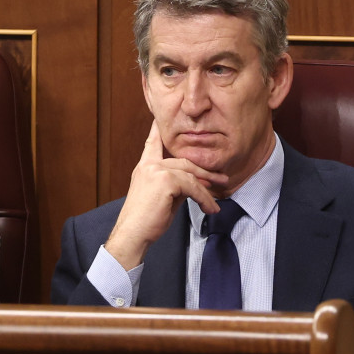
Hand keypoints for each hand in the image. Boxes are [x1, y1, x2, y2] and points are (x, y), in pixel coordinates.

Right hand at [105, 121, 226, 269]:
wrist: (133, 234)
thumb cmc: (145, 221)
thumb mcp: (161, 198)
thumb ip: (174, 186)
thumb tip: (193, 186)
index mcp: (144, 167)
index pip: (152, 144)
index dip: (157, 131)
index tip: (158, 120)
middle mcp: (149, 165)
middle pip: (184, 162)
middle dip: (204, 171)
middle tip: (220, 179)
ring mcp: (157, 171)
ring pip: (190, 175)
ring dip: (207, 189)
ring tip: (216, 201)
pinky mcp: (166, 180)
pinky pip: (193, 187)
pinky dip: (204, 199)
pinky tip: (209, 208)